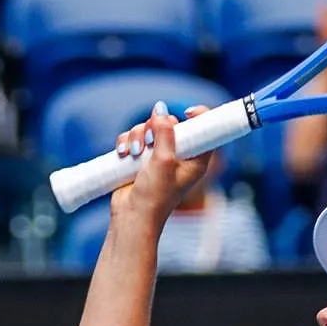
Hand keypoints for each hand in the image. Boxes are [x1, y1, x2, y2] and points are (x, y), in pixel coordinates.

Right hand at [109, 102, 215, 218]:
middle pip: (170, 125)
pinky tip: (123, 153)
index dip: (199, 117)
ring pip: (148, 129)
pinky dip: (127, 142)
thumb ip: (164, 132)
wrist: (132, 216)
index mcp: (195, 159)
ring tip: (132, 152)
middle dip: (154, 127)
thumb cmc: (155, 195)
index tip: (187, 112)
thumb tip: (161, 108)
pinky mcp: (140, 159)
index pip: (203, 131)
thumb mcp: (164, 161)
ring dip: (137, 135)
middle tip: (148, 140)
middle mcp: (178, 156)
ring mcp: (157, 157)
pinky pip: (133, 138)